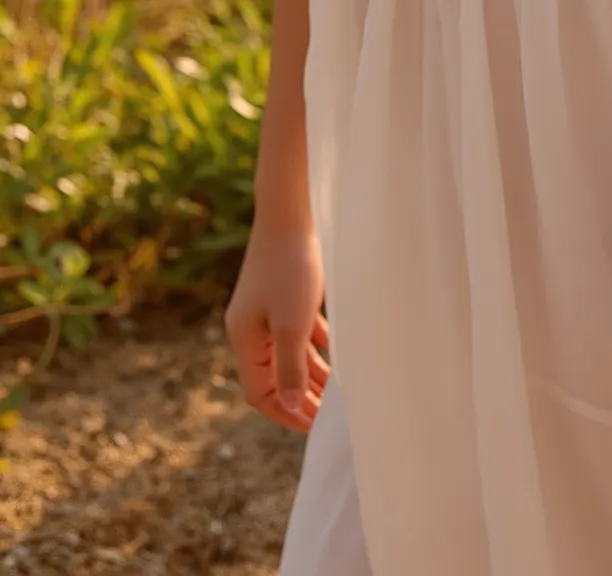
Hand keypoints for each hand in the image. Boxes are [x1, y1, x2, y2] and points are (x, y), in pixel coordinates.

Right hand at [224, 216, 330, 433]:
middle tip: (331, 417)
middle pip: (273, 377)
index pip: (260, 393)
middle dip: (301, 398)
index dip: (286, 413)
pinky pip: (299, 332)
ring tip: (339, 393)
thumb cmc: (291, 266)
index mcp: (245, 339)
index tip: (314, 428)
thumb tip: (291, 403)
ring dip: (313, 374)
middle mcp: (251, 329)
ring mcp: (267, 310)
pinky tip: (338, 354)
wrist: (291, 210)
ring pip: (289, 355)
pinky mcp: (284, 294)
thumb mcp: (292, 322)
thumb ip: (290, 365)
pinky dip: (316, 346)